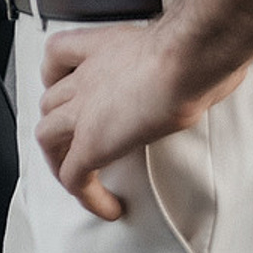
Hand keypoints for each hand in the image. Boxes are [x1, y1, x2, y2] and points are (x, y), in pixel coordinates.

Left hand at [33, 13, 234, 219]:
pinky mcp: (92, 144)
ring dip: (61, 162)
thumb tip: (204, 67)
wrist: (185, 60)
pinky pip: (73, 177)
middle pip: (50, 103)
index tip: (69, 89)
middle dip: (59, 125)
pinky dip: (86, 197)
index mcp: (102, 49)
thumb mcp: (175, 44)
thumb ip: (177, 55)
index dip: (56, 75)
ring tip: (83, 182)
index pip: (57, 55)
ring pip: (48, 138)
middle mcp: (85, 79)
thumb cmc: (192, 48)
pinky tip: (108, 207)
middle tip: (78, 144)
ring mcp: (83, 112)